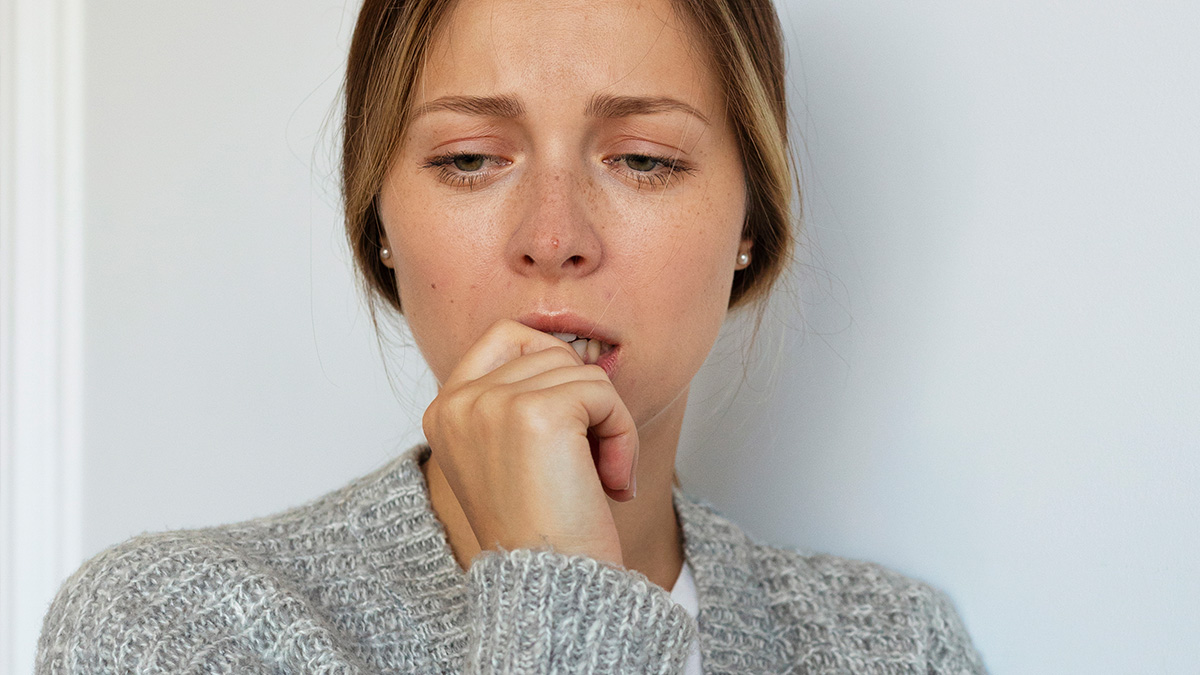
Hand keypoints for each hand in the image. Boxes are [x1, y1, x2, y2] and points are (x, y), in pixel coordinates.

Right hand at [421, 319, 638, 567]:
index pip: (506, 335)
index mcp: (444, 411)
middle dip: (586, 403)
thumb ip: (519, 399)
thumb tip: (572, 348)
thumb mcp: (509, 455)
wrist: (552, 588)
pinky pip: (604, 393)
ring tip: (598, 478)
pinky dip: (624, 437)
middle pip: (552, 352)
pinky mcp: (536, 413)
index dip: (553, 364)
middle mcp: (459, 403)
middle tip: (588, 464)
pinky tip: (612, 484)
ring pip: (583, 372)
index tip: (570, 425)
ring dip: (610, 425)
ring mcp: (493, 404)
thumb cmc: (542, 532)